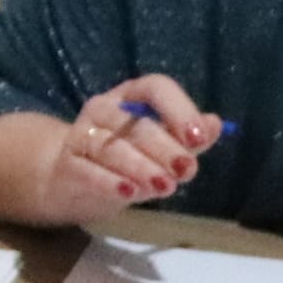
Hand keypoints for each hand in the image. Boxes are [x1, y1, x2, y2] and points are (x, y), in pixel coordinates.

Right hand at [0, 77, 220, 227]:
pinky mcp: (68, 163)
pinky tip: (129, 193)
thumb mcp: (160, 149)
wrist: (69, 180)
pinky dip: (110, 182)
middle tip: (187, 170)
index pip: (155, 88)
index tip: (199, 138)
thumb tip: (215, 124)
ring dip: (141, 167)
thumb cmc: (124, 160)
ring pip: (113, 148)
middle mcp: (104, 109)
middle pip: (137, 124)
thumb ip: (187, 138)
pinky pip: (89, 170)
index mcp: (131, 97)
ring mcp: (82, 135)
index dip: (179, 109)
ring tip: (165, 187)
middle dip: (165, 148)